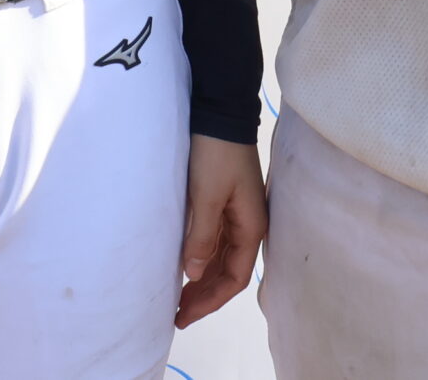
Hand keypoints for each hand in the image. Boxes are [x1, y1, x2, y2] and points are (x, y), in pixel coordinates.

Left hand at [176, 135, 265, 327]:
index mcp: (251, 226)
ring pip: (221, 258)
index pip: (235, 278)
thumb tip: (193, 274)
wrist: (219, 111)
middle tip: (176, 314)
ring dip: (202, 279)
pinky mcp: (224, 202)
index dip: (211, 300)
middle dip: (205, 295)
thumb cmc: (215, 154)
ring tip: (178, 297)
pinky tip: (185, 264)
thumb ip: (201, 236)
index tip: (184, 315)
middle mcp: (248, 224)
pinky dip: (202, 257)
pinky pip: (215, 241)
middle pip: (229, 271)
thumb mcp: (206, 196)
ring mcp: (237, 213)